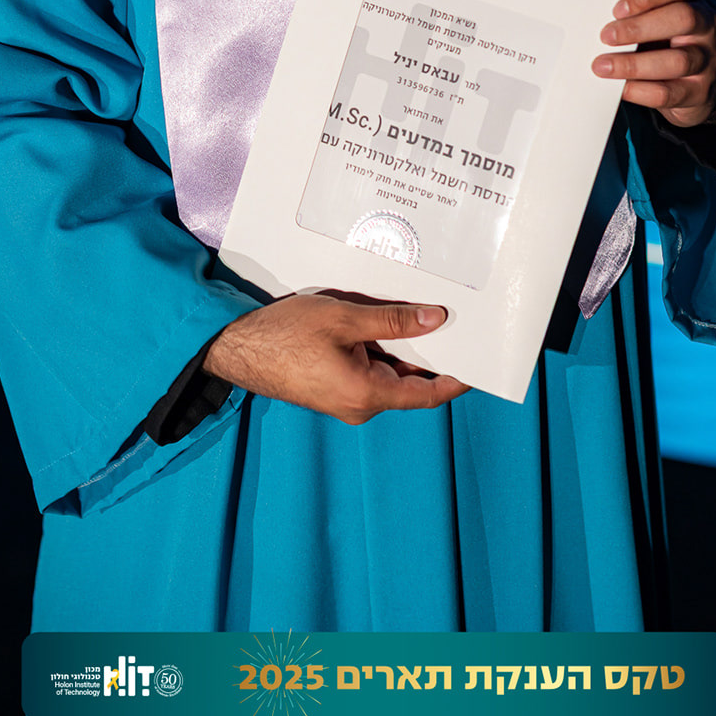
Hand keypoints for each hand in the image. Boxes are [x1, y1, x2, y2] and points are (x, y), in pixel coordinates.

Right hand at [202, 292, 469, 424]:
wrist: (235, 348)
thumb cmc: (285, 333)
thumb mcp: (343, 319)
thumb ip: (391, 321)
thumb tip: (437, 319)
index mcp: (367, 394)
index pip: (428, 394)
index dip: (457, 378)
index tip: (480, 359)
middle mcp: (361, 405)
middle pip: (410, 381)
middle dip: (432, 352)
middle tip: (454, 318)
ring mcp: (346, 399)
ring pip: (389, 372)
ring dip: (404, 346)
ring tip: (422, 311)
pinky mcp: (333, 388)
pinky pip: (369, 370)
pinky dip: (382, 349)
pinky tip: (386, 320)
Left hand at [591, 0, 715, 127]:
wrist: (697, 84)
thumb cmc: (665, 42)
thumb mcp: (655, 20)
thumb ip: (634, 14)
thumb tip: (591, 18)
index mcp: (690, 0)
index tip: (618, 9)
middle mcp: (705, 26)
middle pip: (683, 18)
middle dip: (639, 27)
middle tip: (606, 36)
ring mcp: (706, 60)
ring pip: (678, 60)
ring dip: (634, 64)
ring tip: (603, 66)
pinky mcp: (699, 92)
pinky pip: (671, 92)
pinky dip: (641, 91)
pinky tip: (622, 88)